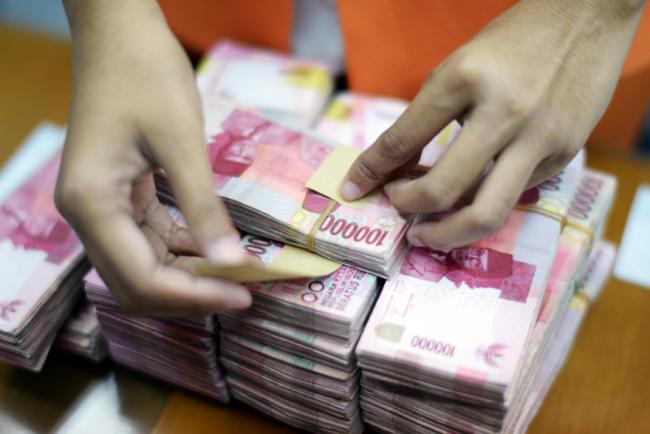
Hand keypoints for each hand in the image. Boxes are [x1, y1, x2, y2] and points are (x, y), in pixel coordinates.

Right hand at [57, 0, 250, 314]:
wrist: (119, 32)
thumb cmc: (147, 75)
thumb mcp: (182, 142)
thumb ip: (204, 208)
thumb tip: (233, 263)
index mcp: (92, 204)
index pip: (143, 278)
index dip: (196, 296)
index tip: (244, 296)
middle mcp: (87, 214)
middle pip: (137, 283)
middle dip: (191, 294)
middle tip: (243, 294)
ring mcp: (98, 206)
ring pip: (142, 266)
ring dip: (188, 276)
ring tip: (236, 278)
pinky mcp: (115, 195)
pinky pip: (148, 238)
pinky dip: (181, 250)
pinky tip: (215, 250)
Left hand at [342, 0, 644, 249]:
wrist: (588, 15)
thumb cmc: (511, 41)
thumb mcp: (459, 67)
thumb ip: (429, 118)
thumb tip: (399, 169)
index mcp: (464, 79)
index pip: (402, 139)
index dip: (369, 170)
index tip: (352, 188)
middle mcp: (503, 112)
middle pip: (442, 189)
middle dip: (407, 208)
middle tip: (397, 208)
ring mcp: (539, 137)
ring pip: (484, 213)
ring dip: (446, 235)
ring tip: (426, 233)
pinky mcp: (565, 153)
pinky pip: (514, 194)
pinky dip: (485, 200)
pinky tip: (474, 193)